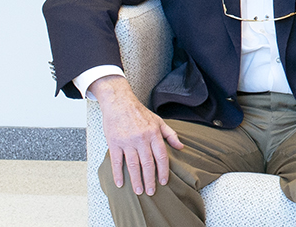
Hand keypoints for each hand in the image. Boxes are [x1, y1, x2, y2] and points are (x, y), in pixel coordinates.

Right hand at [93, 75, 183, 194]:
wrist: (120, 103)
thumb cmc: (140, 113)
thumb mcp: (159, 121)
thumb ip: (170, 135)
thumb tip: (181, 147)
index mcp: (154, 134)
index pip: (161, 156)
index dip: (163, 171)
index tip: (164, 181)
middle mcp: (142, 139)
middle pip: (148, 163)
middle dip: (150, 179)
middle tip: (152, 192)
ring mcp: (127, 142)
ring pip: (133, 165)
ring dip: (136, 180)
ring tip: (139, 191)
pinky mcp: (114, 143)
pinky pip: (117, 161)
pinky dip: (118, 173)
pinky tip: (120, 183)